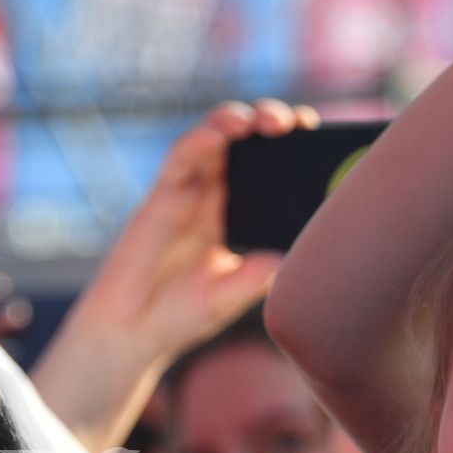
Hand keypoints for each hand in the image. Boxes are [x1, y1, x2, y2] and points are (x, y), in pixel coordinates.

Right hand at [74, 98, 317, 355]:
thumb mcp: (230, 296)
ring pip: (213, 138)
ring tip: (253, 121)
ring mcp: (190, 191)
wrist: (134, 331)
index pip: (272, 168)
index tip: (317, 135)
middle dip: (269, 123)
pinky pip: (181, 158)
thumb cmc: (183, 314)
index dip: (294, 146)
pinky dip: (199, 141)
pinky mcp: (162, 195)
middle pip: (246, 142)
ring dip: (233, 120)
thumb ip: (255, 276)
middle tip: (292, 124)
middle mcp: (217, 194)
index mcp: (241, 213)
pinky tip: (216, 135)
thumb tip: (287, 259)